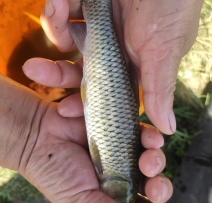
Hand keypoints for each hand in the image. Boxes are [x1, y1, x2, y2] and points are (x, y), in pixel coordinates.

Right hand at [14, 58, 168, 202]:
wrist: (41, 136)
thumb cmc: (58, 173)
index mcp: (113, 195)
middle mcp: (121, 173)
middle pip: (152, 182)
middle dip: (160, 185)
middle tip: (154, 184)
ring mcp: (122, 150)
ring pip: (152, 157)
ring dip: (156, 159)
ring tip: (148, 158)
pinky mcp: (120, 129)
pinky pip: (143, 133)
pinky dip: (150, 137)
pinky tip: (148, 138)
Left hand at [39, 0, 202, 134]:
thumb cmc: (170, 10)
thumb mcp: (163, 53)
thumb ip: (159, 91)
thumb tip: (169, 129)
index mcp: (128, 66)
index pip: (102, 92)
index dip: (83, 103)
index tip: (64, 110)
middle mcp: (111, 49)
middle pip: (76, 70)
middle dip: (54, 74)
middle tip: (34, 71)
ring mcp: (97, 26)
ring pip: (64, 40)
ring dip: (56, 30)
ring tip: (60, 12)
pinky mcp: (85, 2)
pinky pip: (61, 12)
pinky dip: (57, 8)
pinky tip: (64, 1)